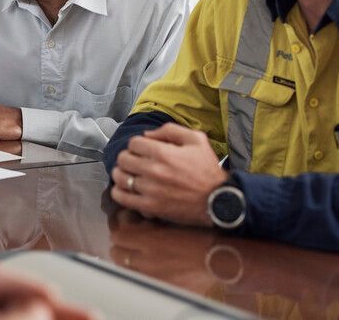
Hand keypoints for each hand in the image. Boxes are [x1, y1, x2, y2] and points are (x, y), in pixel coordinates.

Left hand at [109, 123, 226, 226]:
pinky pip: (121, 198)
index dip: (138, 145)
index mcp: (163, 153)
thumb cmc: (208, 170)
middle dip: (129, 157)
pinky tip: (128, 190)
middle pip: (123, 158)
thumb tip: (147, 134)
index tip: (144, 150)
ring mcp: (150, 190)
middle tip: (136, 162)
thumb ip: (170, 130)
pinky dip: (120, 192)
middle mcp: (154, 170)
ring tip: (131, 175)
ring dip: (122, 174)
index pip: (133, 143)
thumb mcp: (196, 140)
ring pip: (119, 177)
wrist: (220, 200)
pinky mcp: (150, 207)